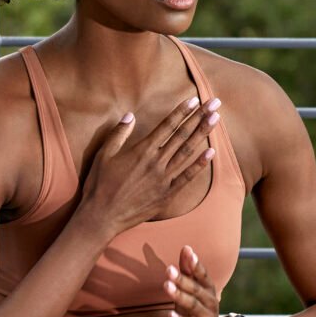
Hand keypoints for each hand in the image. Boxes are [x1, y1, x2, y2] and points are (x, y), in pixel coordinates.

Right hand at [77, 89, 217, 237]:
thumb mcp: (103, 155)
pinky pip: (186, 177)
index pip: (167, 126)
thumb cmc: (99, 185)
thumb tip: (130, 115)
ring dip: (202, 134)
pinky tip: (211, 153)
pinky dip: (199, 165)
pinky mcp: (166, 195)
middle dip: (199, 117)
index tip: (194, 100)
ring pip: (187, 152)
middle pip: (182, 135)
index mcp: (141, 150)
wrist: (102, 216)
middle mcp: (156, 162)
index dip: (182, 112)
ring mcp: (163, 179)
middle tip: (214, 104)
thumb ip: (119, 134)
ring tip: (216, 120)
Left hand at [161, 243, 237, 316]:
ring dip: (180, 296)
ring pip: (194, 306)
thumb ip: (188, 271)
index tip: (187, 250)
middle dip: (183, 279)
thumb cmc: (199, 312)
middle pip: (197, 289)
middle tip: (169, 269)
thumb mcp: (194, 292)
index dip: (195, 264)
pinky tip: (170, 315)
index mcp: (208, 290)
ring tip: (167, 286)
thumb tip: (185, 248)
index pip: (203, 275)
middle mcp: (210, 302)